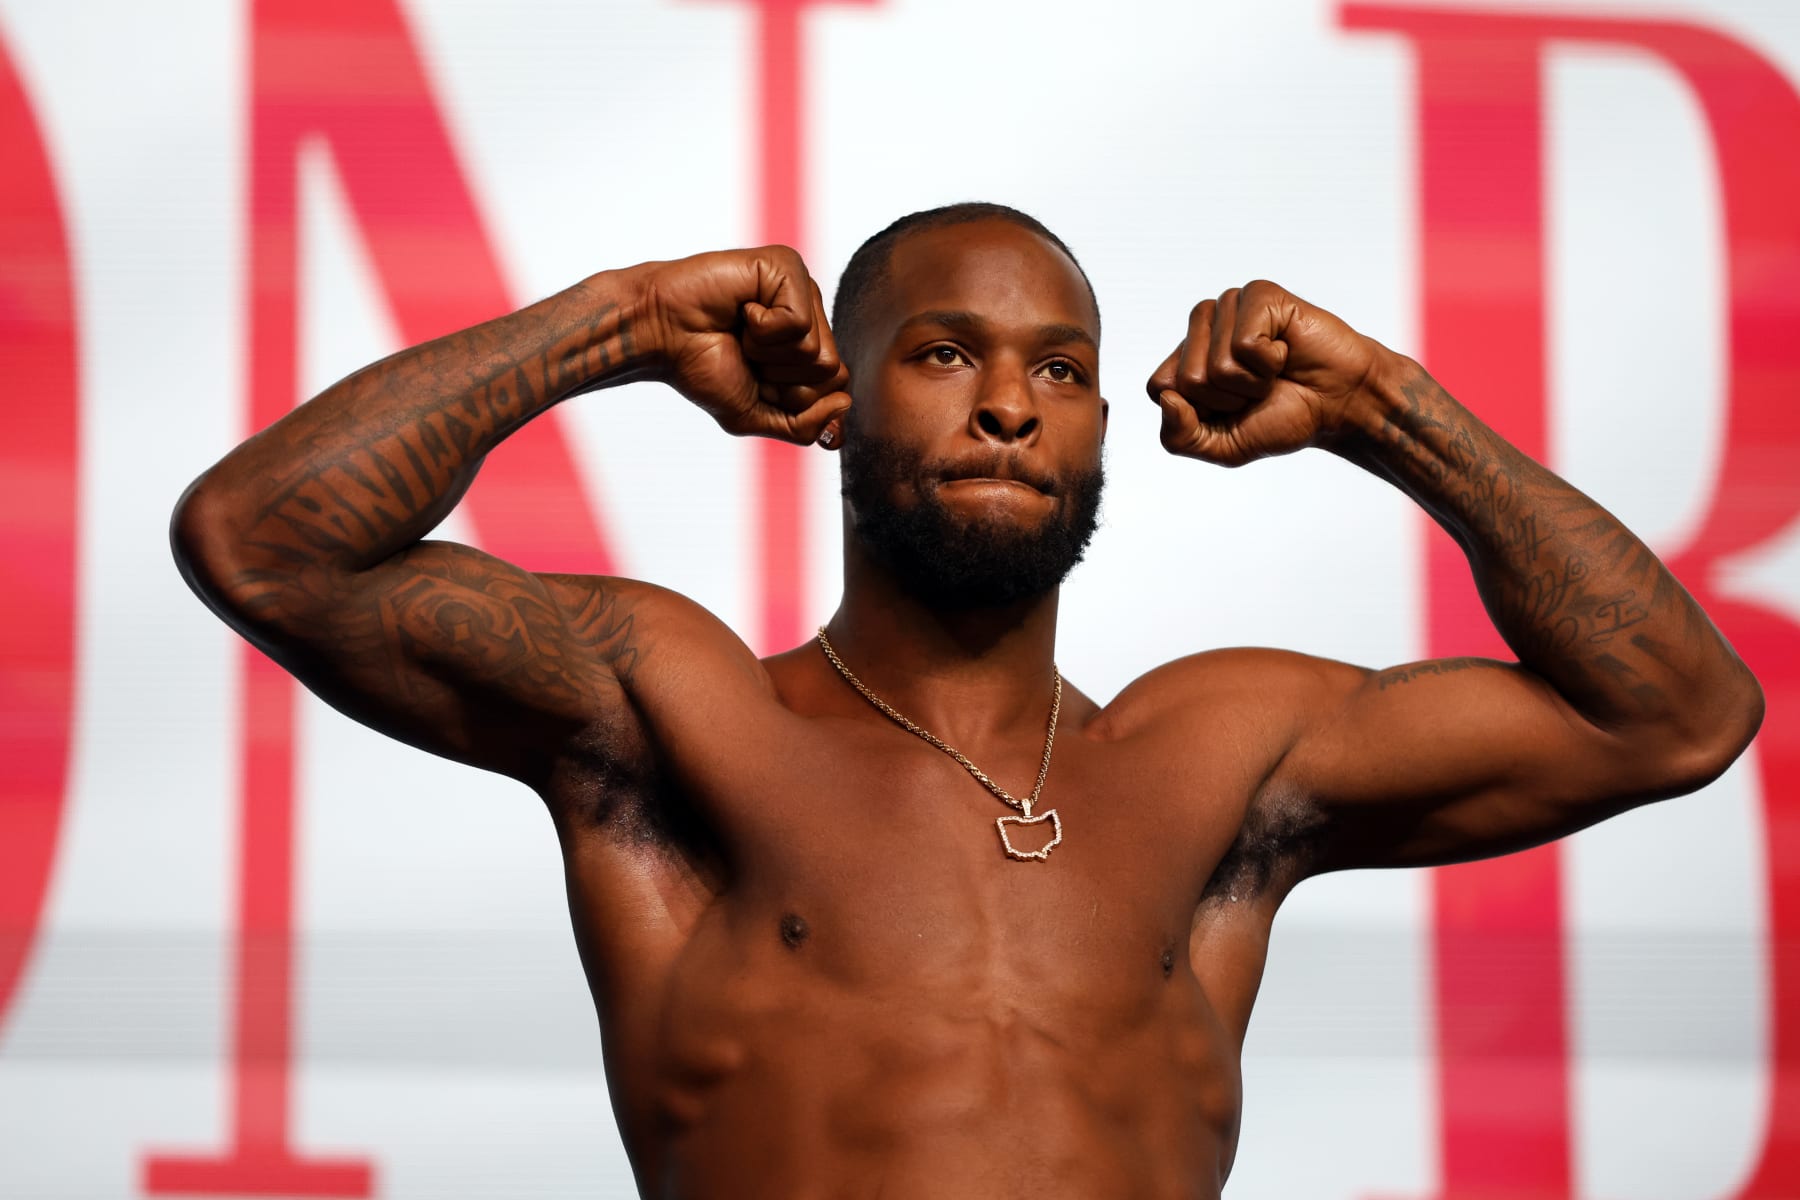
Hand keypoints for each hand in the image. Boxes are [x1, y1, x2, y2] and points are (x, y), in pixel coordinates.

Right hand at [640, 246, 851, 444]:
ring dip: (767, 353)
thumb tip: (845, 404)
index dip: (793, 397)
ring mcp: (802, 289)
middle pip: (832, 371)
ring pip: (817, 350)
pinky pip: (798, 322)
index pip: (837, 388)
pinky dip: (761, 329)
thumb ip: (805, 426)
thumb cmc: (702, 368)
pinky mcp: (787, 266)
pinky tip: (741, 310)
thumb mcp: (757, 415)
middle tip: (747, 354)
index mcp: (810, 345)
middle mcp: (812, 314)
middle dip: (782, 378)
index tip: (755, 378)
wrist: (658, 335)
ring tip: (740, 331)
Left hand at [1146, 280, 1384, 465]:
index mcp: (1184, 359)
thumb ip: (1180, 437)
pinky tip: (1285, 351)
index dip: (1198, 411)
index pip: (1157, 387)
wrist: (1340, 404)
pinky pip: (1244, 344)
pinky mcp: (1257, 294)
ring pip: (1215, 364)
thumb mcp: (1223, 446)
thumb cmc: (1283, 417)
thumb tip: (1166, 399)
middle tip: (1259, 389)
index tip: (1232, 407)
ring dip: (1252, 381)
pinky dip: (1269, 361)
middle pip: (1186, 378)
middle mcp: (1201, 328)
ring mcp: (1228, 306)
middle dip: (1228, 398)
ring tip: (1273, 371)